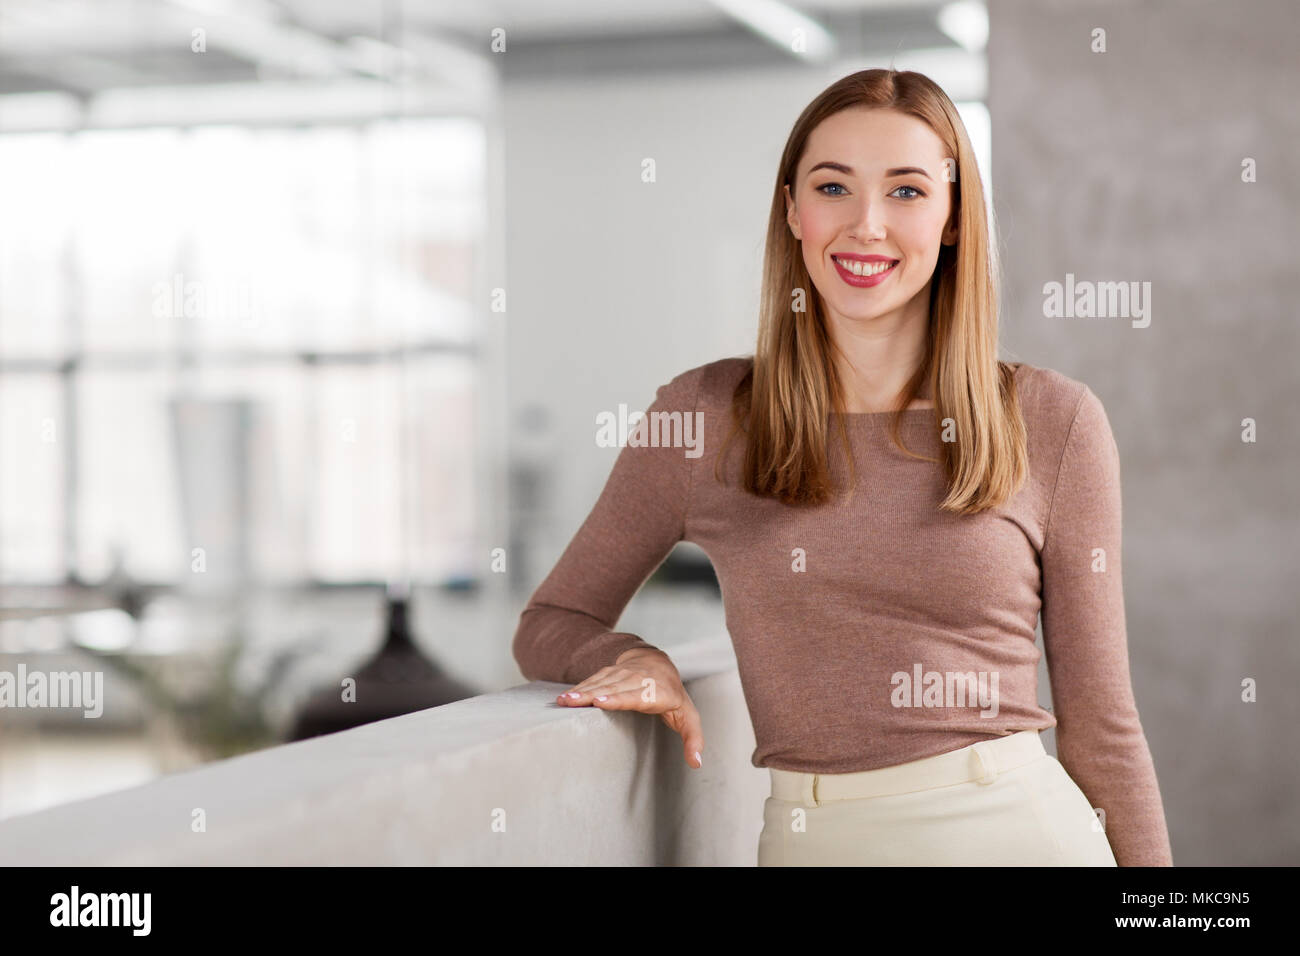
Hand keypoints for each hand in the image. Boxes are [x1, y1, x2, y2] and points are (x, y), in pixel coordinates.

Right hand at [556, 648, 704, 769]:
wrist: (658, 662)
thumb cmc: (673, 695)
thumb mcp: (689, 717)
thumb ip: (693, 739)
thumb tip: (695, 764)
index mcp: (657, 693)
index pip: (635, 695)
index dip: (618, 698)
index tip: (601, 702)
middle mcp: (637, 680)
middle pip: (613, 688)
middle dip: (592, 695)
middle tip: (572, 702)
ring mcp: (622, 674)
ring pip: (601, 682)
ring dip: (581, 691)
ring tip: (564, 700)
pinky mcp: (610, 672)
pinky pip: (594, 680)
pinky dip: (579, 688)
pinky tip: (565, 697)